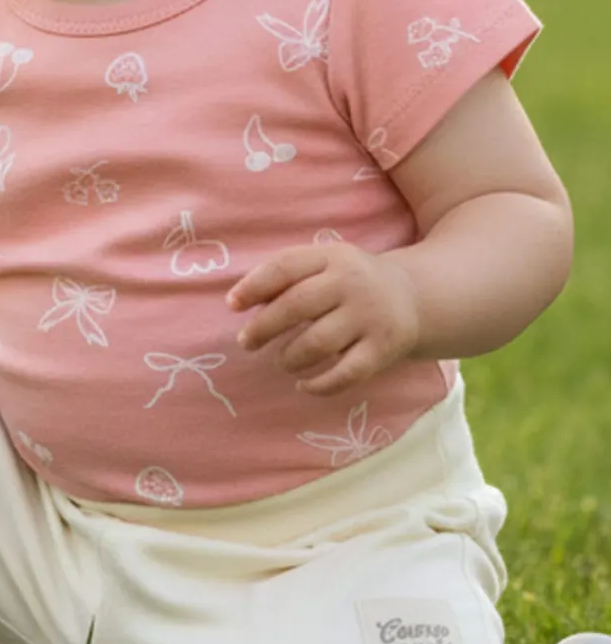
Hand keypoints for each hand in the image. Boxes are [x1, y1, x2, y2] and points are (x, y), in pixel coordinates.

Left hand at [227, 244, 420, 395]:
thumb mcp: (322, 264)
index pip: (284, 267)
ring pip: (319, 342)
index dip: (253, 286)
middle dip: (264, 327)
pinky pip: (347, 373)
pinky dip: (321, 385)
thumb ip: (285, 277)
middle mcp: (351, 284)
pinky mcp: (384, 350)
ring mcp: (370, 317)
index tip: (232, 305)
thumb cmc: (347, 281)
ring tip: (280, 361)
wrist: (411, 297)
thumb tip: (239, 301)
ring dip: (290, 357)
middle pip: (298, 305)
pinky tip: (304, 386)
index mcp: (330, 257)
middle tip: (246, 342)